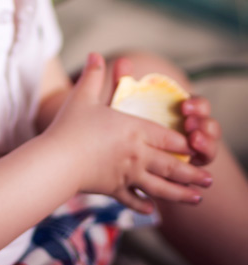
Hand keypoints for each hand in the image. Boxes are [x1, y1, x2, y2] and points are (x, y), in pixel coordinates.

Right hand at [47, 53, 212, 213]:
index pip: (167, 138)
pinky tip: (152, 210)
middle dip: (191, 173)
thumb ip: (93, 76)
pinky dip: (144, 206)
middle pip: (171, 165)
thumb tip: (96, 54)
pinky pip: (133, 199)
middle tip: (208, 180)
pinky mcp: (114, 190)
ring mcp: (127, 175)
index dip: (183, 143)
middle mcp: (137, 154)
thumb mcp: (83, 97)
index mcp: (134, 130)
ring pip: (160, 187)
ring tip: (196, 199)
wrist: (58, 160)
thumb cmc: (70, 127)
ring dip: (180, 195)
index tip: (194, 147)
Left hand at [110, 57, 221, 166]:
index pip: (197, 104)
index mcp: (180, 112)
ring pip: (211, 140)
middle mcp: (191, 127)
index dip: (196, 104)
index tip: (184, 107)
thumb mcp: (124, 108)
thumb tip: (123, 61)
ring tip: (194, 139)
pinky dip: (204, 154)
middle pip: (208, 121)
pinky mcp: (192, 164)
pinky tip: (193, 155)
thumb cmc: (125, 130)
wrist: (122, 159)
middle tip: (189, 123)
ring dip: (207, 139)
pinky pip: (206, 158)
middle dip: (203, 121)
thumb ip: (123, 84)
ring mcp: (193, 146)